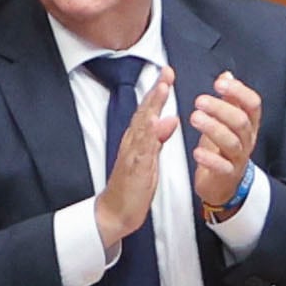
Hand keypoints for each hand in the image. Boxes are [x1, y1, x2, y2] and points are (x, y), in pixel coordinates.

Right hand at [92, 59, 175, 244]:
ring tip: (162, 88)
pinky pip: (142, 149)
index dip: (158, 92)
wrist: (115, 213)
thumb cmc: (132, 188)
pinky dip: (149, 135)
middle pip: (144, 112)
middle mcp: (132, 143)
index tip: (167, 73)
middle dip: (155, 91)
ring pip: (142, 126)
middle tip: (166, 72)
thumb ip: (158, 139)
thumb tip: (170, 119)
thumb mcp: (150, 160)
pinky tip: (156, 123)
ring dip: (152, 106)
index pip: (148, 111)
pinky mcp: (134, 169)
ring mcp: (132, 155)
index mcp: (138, 141)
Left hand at [185, 72, 264, 213]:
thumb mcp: (227, 122)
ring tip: (194, 118)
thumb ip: (228, 99)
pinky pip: (222, 167)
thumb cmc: (222, 149)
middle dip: (220, 108)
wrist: (222, 183)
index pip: (252, 104)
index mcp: (248, 124)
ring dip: (213, 128)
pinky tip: (197, 152)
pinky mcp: (227, 175)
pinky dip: (210, 159)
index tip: (219, 83)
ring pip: (232, 141)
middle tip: (199, 101)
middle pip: (241, 121)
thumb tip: (227, 74)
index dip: (238, 92)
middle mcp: (247, 139)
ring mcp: (238, 157)